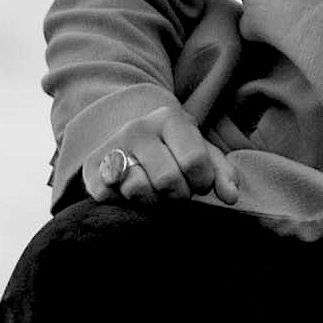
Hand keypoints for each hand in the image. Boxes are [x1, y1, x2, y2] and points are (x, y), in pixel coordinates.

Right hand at [75, 99, 230, 204]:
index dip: (203, 182)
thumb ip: (221, 172)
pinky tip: (131, 193)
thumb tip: (230, 197)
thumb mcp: (200, 151)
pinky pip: (112, 198)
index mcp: (169, 118)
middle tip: (177, 191)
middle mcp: (137, 128)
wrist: (129, 139)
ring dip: (153, 202)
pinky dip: (126, 203)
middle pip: (168, 180)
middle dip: (178, 195)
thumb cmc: (173, 150)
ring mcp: (112, 146)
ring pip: (138, 190)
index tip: (199, 183)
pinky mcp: (92, 168)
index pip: (194, 161)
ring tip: (155, 192)